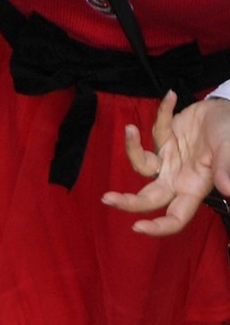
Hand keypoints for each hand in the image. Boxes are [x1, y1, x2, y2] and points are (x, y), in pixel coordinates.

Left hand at [103, 94, 229, 236]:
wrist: (229, 110)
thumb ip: (226, 168)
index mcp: (194, 189)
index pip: (175, 218)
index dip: (158, 228)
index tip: (137, 228)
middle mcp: (177, 180)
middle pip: (147, 199)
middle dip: (127, 202)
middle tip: (107, 198)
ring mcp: (168, 161)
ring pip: (140, 166)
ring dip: (131, 147)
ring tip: (129, 130)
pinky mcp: (163, 142)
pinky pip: (155, 130)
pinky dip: (162, 112)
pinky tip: (170, 97)